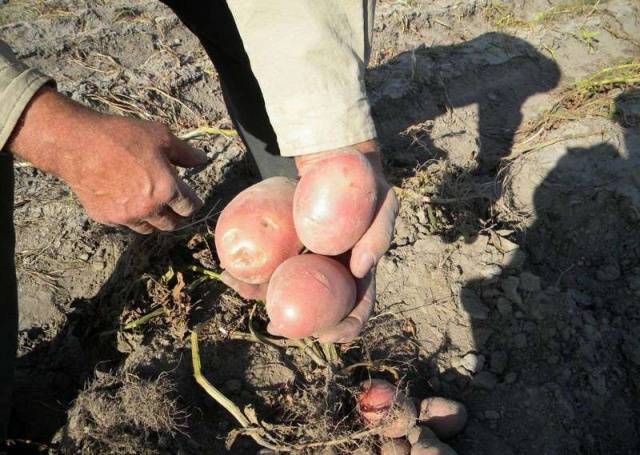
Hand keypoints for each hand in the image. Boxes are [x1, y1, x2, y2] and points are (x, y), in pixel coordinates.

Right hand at [8, 87, 206, 232]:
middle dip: (175, 214)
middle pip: (171, 224)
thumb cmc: (121, 136)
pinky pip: (125, 224)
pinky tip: (126, 200)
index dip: (193, 202)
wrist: (76, 144)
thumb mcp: (160, 136)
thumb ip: (185, 153)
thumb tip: (203, 160)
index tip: (191, 198)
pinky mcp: (106, 218)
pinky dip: (130, 216)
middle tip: (172, 203)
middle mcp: (149, 209)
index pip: (189, 207)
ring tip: (151, 204)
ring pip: (149, 228)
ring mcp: (126, 216)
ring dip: (154, 219)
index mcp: (167, 190)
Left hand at [222, 140, 396, 342]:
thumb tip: (361, 269)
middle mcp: (330, 273)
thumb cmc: (366, 186)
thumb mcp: (384, 203)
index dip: (345, 328)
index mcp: (359, 273)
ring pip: (282, 288)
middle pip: (313, 309)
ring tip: (238, 285)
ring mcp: (304, 261)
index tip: (326, 334)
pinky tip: (229, 268)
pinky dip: (247, 270)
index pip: (357, 309)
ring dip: (259, 294)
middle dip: (293, 323)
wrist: (336, 161)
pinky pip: (265, 263)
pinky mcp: (282, 247)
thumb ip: (378, 234)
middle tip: (276, 323)